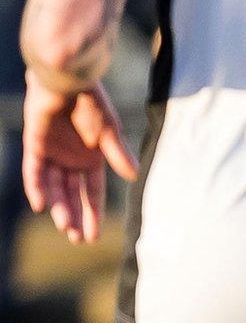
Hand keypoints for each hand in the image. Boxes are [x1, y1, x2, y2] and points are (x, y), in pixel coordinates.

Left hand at [22, 76, 136, 245]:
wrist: (67, 82)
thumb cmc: (92, 104)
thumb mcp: (109, 132)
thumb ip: (118, 155)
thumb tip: (134, 176)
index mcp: (92, 158)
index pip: (92, 191)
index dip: (93, 212)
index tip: (94, 235)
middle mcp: (72, 160)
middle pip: (72, 195)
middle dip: (75, 217)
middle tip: (78, 239)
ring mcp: (53, 155)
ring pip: (54, 188)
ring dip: (59, 207)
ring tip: (65, 227)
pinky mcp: (35, 147)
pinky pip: (34, 173)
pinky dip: (37, 189)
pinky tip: (41, 205)